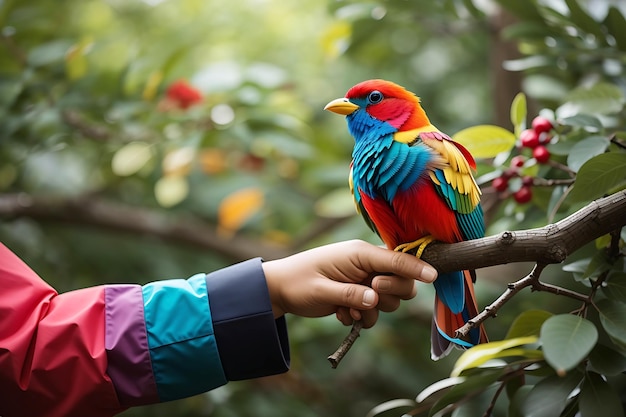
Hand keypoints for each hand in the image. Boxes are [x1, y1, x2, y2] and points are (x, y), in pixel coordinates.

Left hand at [262, 240, 436, 327]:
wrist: (280, 289)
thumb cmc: (298, 283)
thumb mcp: (321, 290)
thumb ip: (349, 294)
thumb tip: (374, 300)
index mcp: (358, 254)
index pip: (395, 259)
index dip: (416, 267)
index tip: (433, 276)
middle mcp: (365, 264)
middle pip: (401, 280)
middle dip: (391, 294)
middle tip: (370, 296)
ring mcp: (363, 279)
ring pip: (389, 299)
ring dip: (372, 310)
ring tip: (345, 310)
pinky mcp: (358, 293)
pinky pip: (374, 310)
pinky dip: (361, 317)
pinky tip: (340, 314)